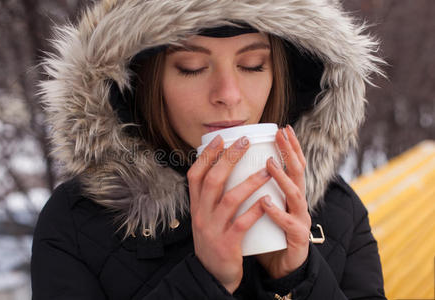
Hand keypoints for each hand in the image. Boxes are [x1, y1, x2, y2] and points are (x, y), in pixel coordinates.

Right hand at [187, 135, 270, 292]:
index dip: (206, 155)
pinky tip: (267, 199)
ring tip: (267, 168)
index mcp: (196, 206)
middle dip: (228, 158)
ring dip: (249, 182)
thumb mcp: (205, 217)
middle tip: (245, 142)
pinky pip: (242, 223)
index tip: (220, 138)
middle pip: (212, 180)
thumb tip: (222, 167)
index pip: (195, 175)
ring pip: (230, 199)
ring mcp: (213, 230)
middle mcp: (201, 215)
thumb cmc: (214, 240)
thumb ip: (210, 197)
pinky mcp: (227, 244)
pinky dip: (255, 209)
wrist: (212, 276)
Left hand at [256, 125, 310, 278]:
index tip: (282, 129)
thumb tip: (234, 167)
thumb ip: (255, 189)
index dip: (290, 148)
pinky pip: (287, 224)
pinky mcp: (297, 239)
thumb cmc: (268, 233)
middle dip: (290, 153)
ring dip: (283, 178)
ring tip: (269, 164)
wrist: (279, 267)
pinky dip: (276, 212)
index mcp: (289, 195)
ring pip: (295, 196)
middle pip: (299, 174)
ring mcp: (299, 220)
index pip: (293, 166)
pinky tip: (266, 202)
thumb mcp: (262, 206)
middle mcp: (297, 204)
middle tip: (282, 135)